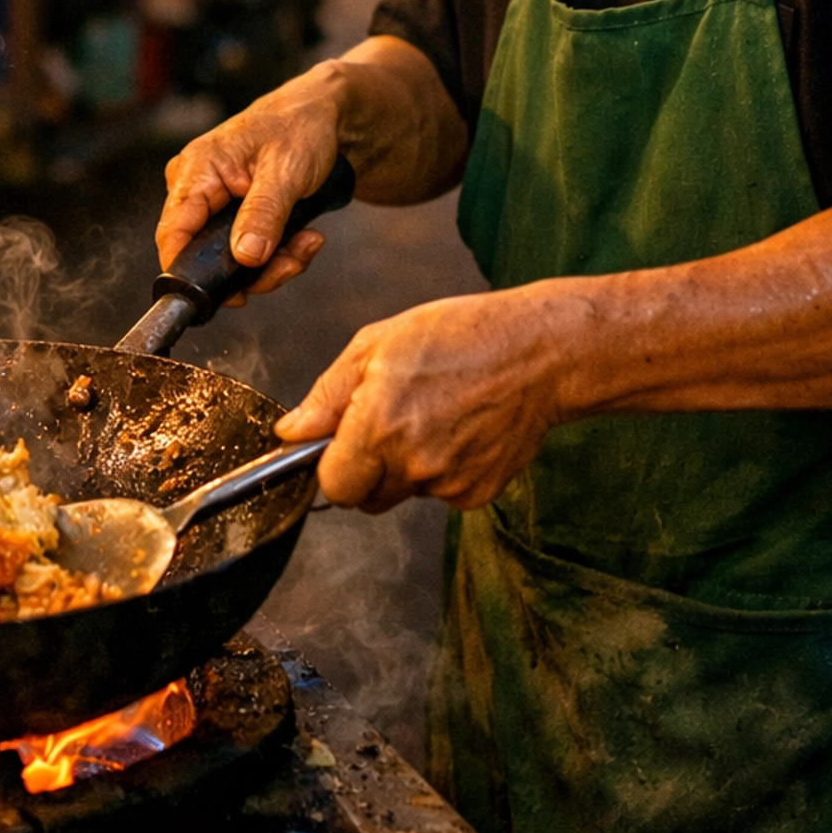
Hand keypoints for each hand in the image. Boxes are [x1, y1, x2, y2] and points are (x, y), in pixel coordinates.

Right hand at [155, 64, 346, 302]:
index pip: (173, 233)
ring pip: (228, 258)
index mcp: (197, 169)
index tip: (232, 295)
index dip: (192, 273)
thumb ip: (263, 215)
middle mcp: (196, 187)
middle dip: (252, 269)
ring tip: (307, 244)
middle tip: (293, 262)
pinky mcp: (232, 214)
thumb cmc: (300, 128)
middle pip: (204, 254)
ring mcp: (213, 201)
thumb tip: (245, 257)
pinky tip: (303, 238)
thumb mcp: (286, 171)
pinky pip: (244, 249)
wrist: (323, 117)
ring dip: (271, 264)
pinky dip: (275, 253)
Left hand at [276, 287, 566, 509]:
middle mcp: (413, 464)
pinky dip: (443, 469)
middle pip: (364, 498)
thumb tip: (291, 433)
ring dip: (405, 466)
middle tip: (390, 420)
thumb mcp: (378, 344)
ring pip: (404, 492)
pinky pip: (441, 492)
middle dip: (365, 469)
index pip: (332, 486)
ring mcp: (449, 484)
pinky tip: (460, 427)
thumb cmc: (461, 334)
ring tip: (433, 413)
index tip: (339, 443)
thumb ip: (328, 395)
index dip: (331, 465)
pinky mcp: (478, 494)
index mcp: (380, 425)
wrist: (541, 353)